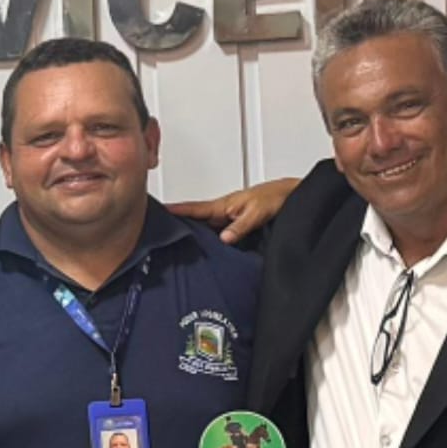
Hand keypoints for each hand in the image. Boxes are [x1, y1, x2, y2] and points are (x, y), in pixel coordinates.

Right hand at [168, 179, 298, 243]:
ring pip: (205, 229)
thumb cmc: (275, 197)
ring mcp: (228, 220)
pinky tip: (203, 251)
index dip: (175, 211)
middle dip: (177, 225)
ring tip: (174, 247)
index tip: (156, 213)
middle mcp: (223, 213)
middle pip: (194, 221)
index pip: (193, 209)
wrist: (290, 196)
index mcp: (223, 205)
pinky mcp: (236, 227)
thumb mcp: (257, 213)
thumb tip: (223, 239)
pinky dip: (208, 241)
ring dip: (192, 235)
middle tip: (156, 234)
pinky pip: (217, 235)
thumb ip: (240, 226)